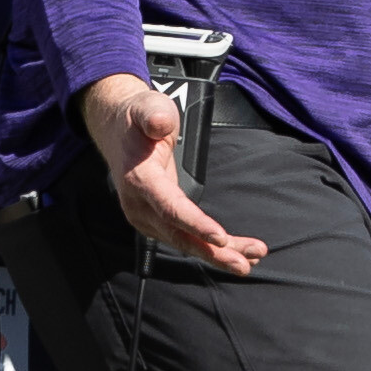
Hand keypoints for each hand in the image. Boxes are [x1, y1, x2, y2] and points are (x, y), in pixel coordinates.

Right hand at [80, 74, 265, 276]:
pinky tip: (235, 252)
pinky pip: (184, 237)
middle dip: (212, 252)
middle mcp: (139, 204)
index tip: (221, 238)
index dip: (195, 224)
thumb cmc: (139, 117)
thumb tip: (160, 122)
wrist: (118, 130)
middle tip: (244, 264)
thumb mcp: (148, 106)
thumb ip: (154, 114)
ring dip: (218, 254)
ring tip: (252, 259)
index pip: (169, 207)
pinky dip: (208, 247)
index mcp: (139, 179)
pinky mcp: (156, 219)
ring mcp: (146, 216)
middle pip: (179, 234)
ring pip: (184, 241)